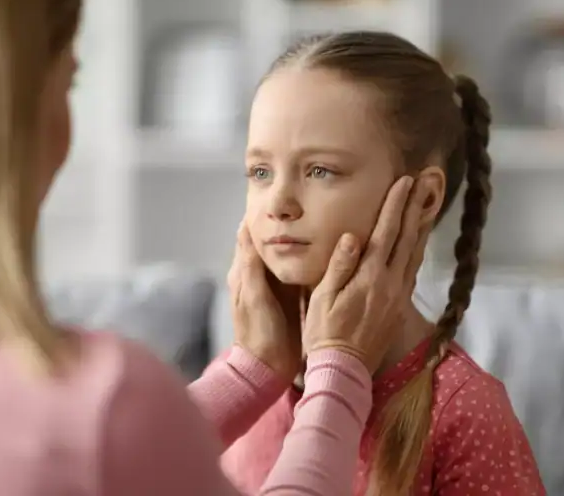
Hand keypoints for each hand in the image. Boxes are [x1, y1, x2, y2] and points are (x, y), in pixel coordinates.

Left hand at [227, 221, 303, 381]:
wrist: (268, 366)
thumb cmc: (258, 331)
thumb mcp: (253, 296)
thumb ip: (251, 265)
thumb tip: (246, 229)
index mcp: (244, 273)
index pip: (247, 237)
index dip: (257, 218)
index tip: (271, 197)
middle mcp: (258, 276)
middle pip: (268, 242)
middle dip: (280, 225)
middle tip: (300, 205)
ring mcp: (275, 286)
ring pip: (284, 255)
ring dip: (295, 241)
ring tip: (313, 221)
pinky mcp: (289, 297)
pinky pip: (296, 271)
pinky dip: (304, 259)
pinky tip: (319, 251)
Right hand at [303, 176, 431, 373]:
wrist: (344, 369)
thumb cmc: (325, 333)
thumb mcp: (322, 299)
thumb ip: (338, 267)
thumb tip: (352, 236)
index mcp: (370, 278)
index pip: (386, 233)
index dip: (395, 206)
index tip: (404, 182)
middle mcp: (390, 284)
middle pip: (407, 238)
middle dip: (416, 207)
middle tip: (426, 181)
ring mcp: (398, 296)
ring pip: (415, 254)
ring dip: (421, 226)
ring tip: (428, 203)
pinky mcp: (400, 306)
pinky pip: (413, 270)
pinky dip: (418, 250)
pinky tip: (419, 241)